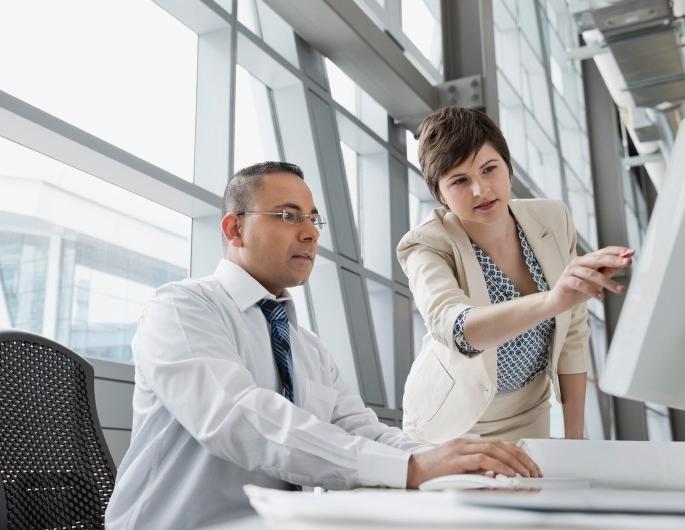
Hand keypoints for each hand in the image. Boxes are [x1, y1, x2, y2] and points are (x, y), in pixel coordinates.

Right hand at [406, 438, 541, 488]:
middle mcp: (465, 443)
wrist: (410, 471)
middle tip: (534, 471)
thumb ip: (475, 469)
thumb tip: (495, 477)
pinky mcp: (456, 459)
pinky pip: (482, 460)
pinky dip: (498, 466)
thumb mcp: (458, 468)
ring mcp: (460, 450)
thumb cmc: (431, 472)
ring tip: (526, 473)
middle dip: (521, 458)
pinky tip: (508, 473)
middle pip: (500, 445)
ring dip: (514, 462)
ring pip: (494, 450)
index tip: (529, 465)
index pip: (498, 444)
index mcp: (467, 444)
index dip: (516, 453)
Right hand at [546, 246, 633, 313]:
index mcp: (587, 259)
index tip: (631, 252)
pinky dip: (591, 290)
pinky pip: (580, 284)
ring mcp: (570, 271)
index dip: (618, 251)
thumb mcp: (598, 280)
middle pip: (598, 259)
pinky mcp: (565, 281)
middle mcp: (578, 262)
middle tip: (628, 263)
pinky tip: (600, 297)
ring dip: (607, 282)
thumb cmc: (579, 290)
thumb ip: (610, 270)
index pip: (604, 251)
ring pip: (591, 273)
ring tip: (619, 290)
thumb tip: (626, 261)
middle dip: (614, 260)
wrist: (559, 301)